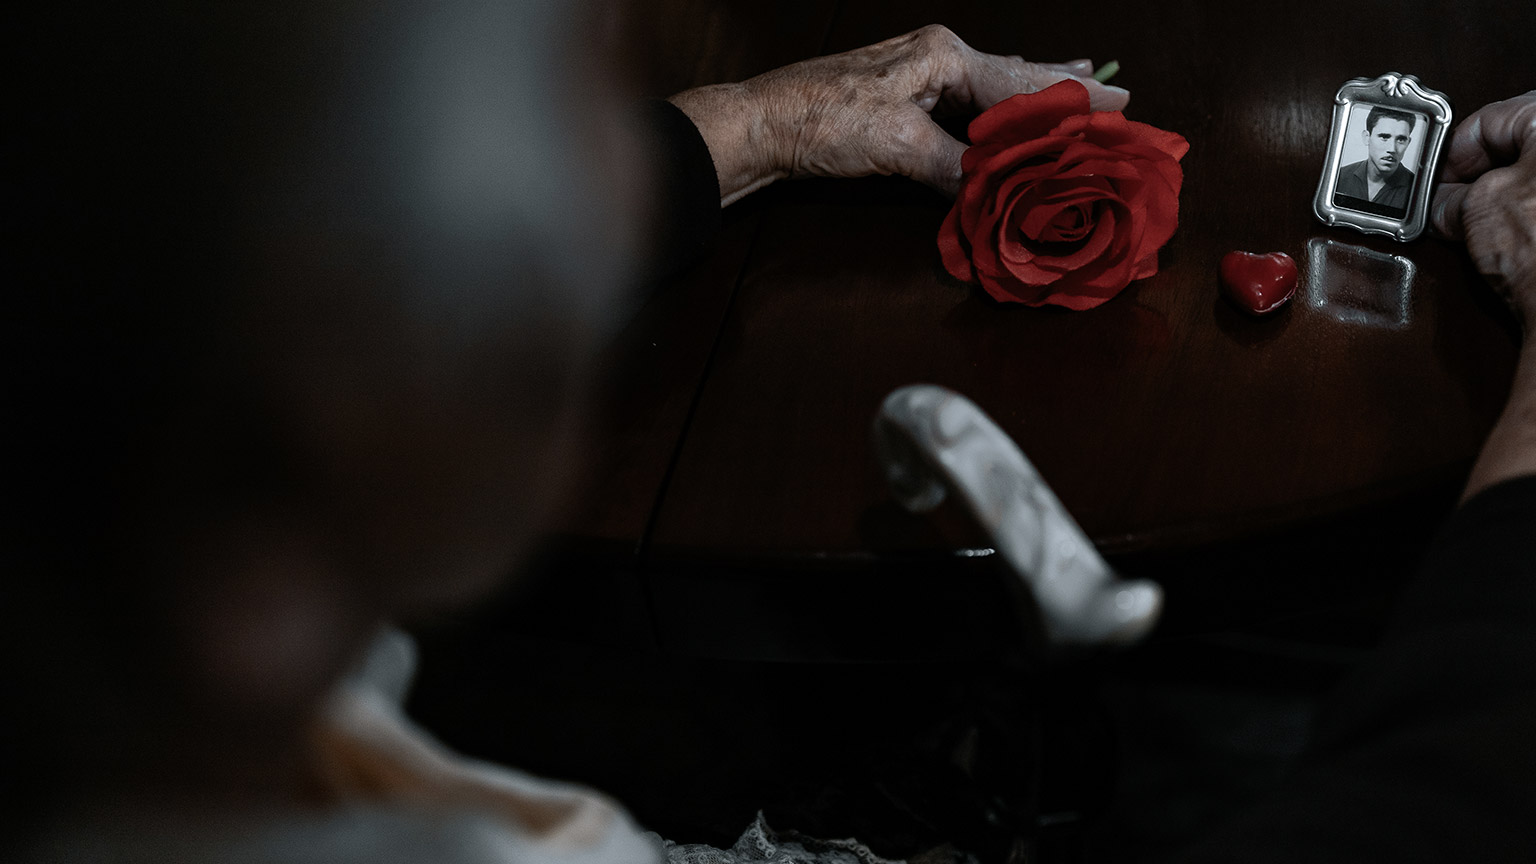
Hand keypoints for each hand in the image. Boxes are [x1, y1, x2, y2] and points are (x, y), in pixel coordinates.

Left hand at [668, 25, 1129, 204]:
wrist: (759, 124)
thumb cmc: (820, 122)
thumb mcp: (898, 146)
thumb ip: (953, 167)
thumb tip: (994, 190)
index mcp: (942, 56)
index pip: (1020, 82)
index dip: (1069, 101)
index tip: (1118, 106)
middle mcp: (935, 58)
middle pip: (1014, 75)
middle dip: (1064, 86)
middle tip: (1118, 91)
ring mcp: (917, 76)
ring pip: (991, 87)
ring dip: (1033, 95)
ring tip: (1079, 84)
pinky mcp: (900, 99)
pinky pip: (965, 104)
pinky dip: (995, 111)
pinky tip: (1006, 114)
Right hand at [1431, 92, 1535, 329]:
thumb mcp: (1478, 209)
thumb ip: (1452, 198)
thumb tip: (1444, 205)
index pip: (1490, 119)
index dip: (1452, 152)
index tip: (1434, 178)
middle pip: (1517, 144)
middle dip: (1477, 174)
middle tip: (1450, 202)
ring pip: (1533, 174)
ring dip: (1502, 195)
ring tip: (1477, 224)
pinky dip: (1528, 212)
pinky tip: (1511, 236)